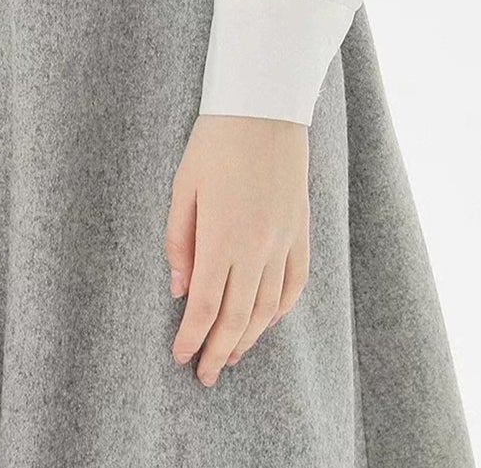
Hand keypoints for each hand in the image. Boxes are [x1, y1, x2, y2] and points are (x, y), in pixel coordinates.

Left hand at [164, 113, 310, 385]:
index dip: (192, 338)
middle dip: (219, 351)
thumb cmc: (215, 141)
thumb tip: (179, 289)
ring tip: (231, 357)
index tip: (180, 358)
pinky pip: (294, 283)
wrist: (264, 106)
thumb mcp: (183, 185)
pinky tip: (265, 322)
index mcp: (222, 235)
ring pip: (267, 308)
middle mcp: (257, 246)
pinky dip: (280, 310)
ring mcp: (284, 240)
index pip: (204, 305)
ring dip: (248, 338)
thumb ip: (179, 241)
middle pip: (236, 317)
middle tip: (205, 376)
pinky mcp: (301, 230)